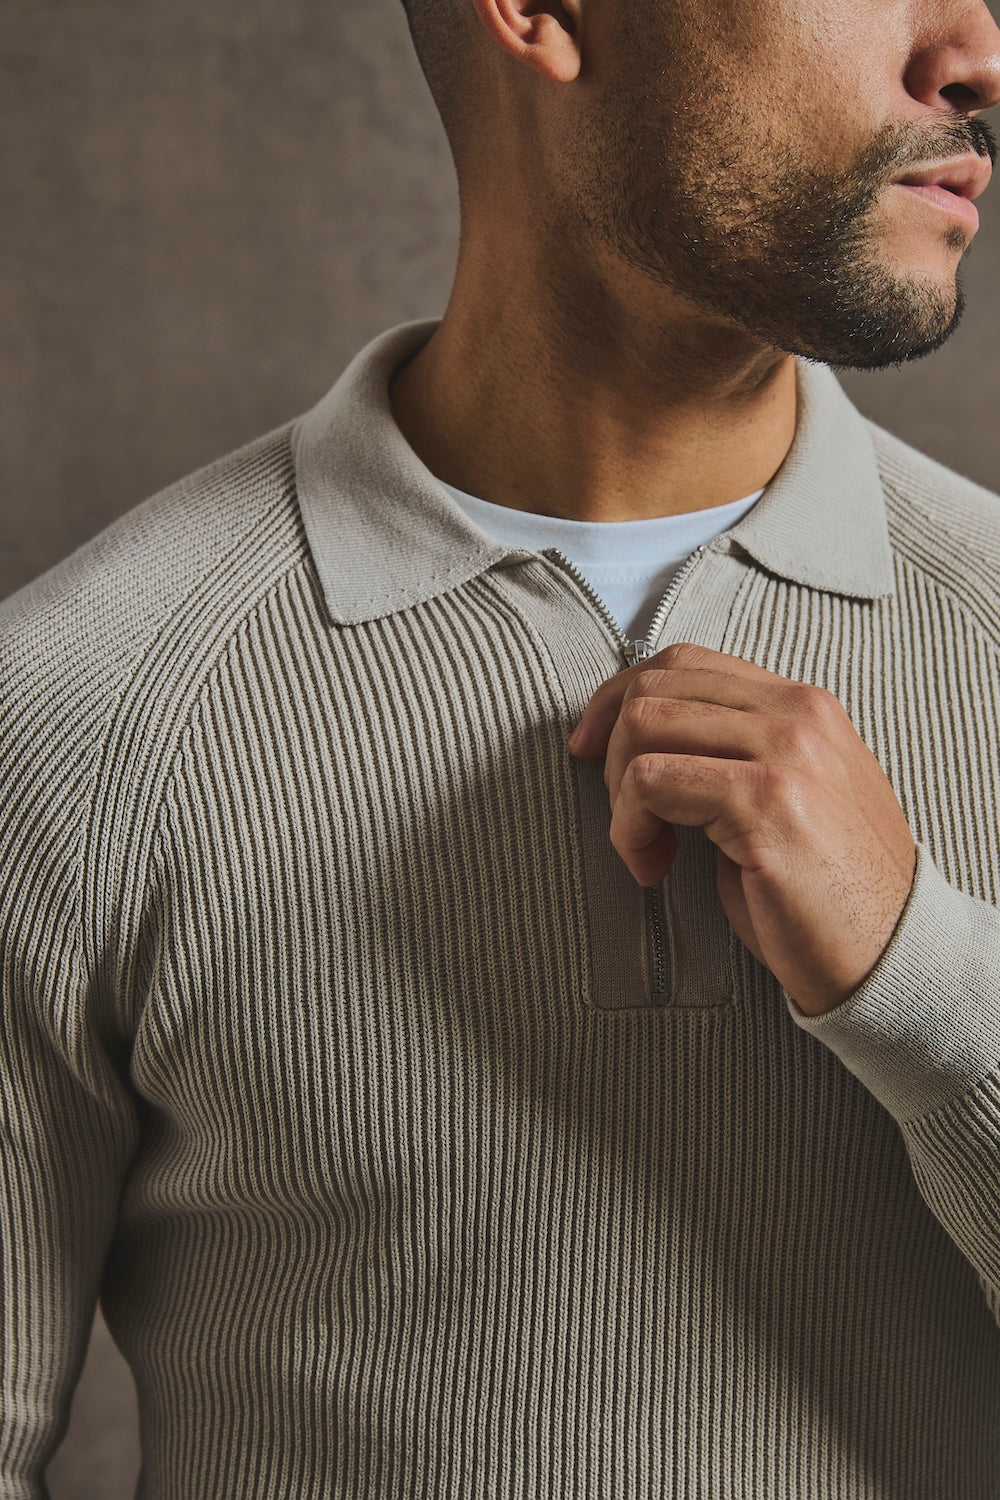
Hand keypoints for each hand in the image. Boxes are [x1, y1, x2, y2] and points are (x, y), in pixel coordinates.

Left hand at [566, 641, 917, 1017]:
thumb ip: (735, 752)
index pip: (684, 662)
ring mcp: (785, 753)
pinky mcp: (765, 801)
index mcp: (804, 705)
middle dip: (613, 751)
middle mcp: (798, 715)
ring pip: (643, 725)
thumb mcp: (786, 797)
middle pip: (655, 686)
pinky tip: (653, 869)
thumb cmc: (823, 889)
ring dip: (620, 794)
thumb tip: (640, 734)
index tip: (591, 748)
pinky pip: (649, 783)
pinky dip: (630, 830)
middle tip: (626, 817)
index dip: (619, 697)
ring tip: (644, 847)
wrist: (888, 954)